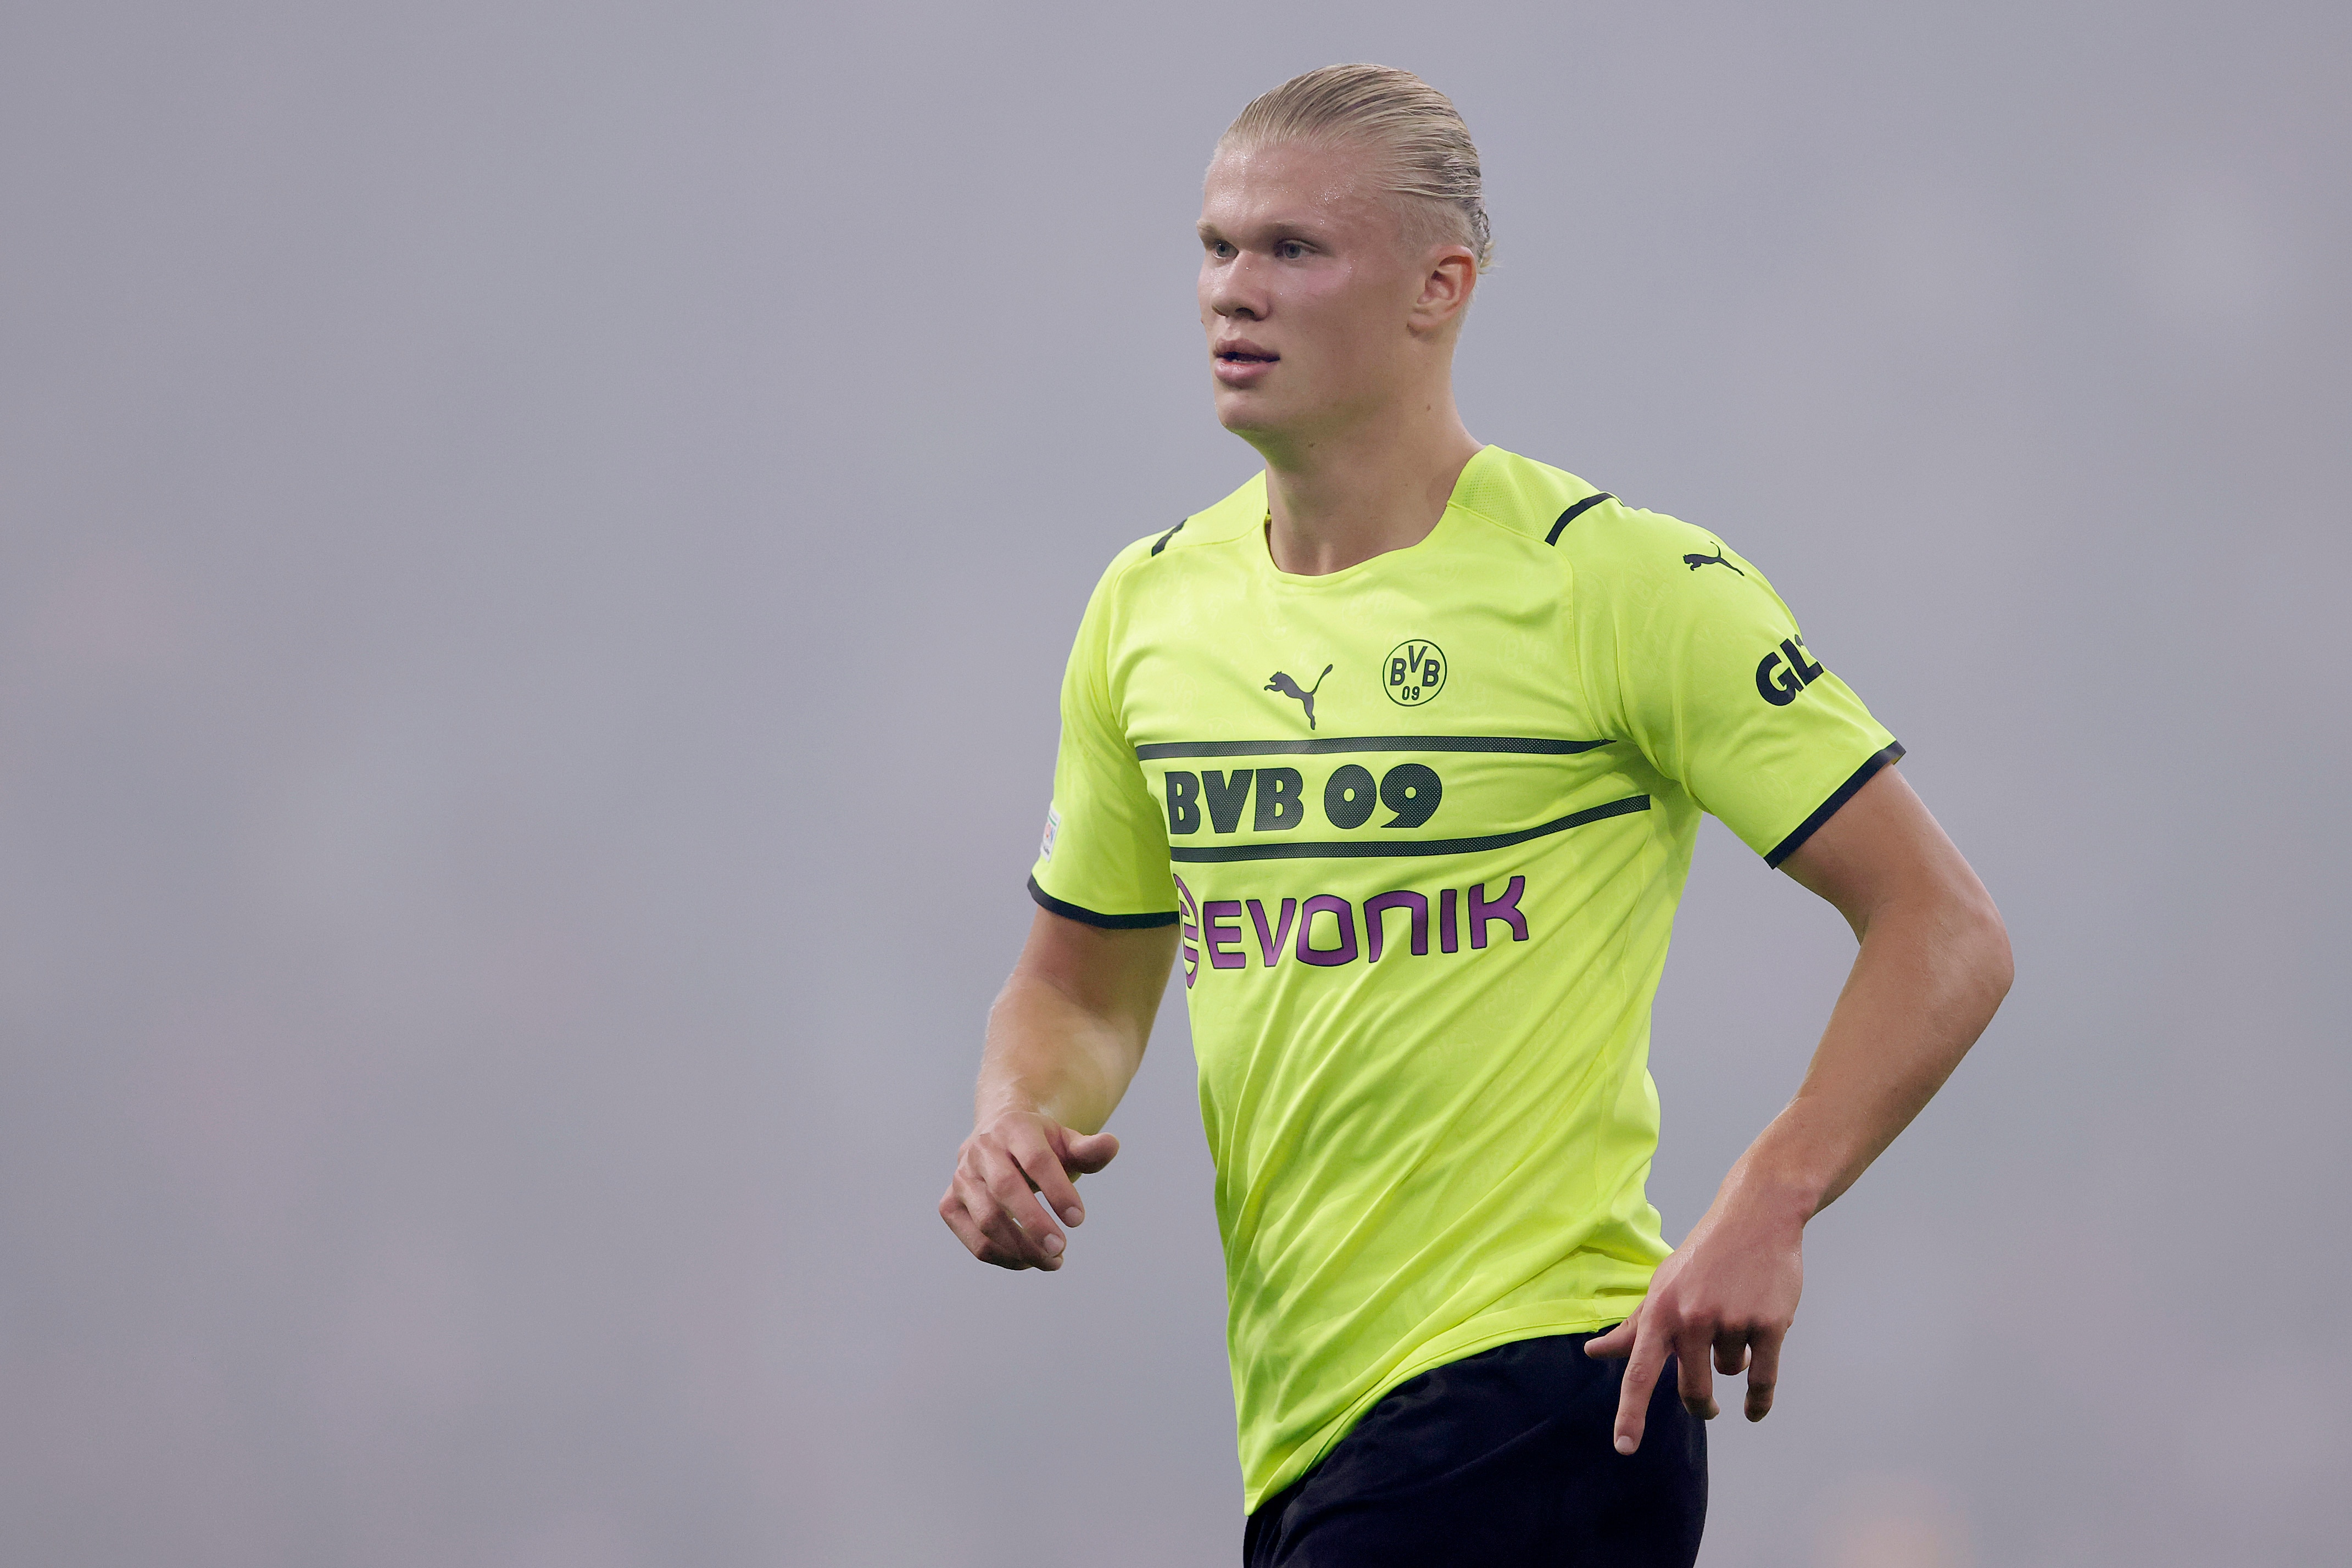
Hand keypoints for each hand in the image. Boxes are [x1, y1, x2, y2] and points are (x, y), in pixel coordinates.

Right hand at [938, 1109, 1119, 1271]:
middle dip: (1035, 1224)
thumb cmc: (1039, 1147)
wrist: (997, 1140)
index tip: (1078, 1221)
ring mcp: (962, 1177)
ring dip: (1021, 1247)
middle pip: (1006, 1189)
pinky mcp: (950, 1204)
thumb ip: (1089, 1149)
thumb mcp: (1065, 1142)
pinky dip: (1003, 1257)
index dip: (1058, 1190)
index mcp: (1014, 1128)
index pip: (1036, 1160)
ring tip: (1053, 1261)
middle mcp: (982, 1150)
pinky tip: (1028, 1260)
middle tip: (1062, 1249)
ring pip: (987, 1219)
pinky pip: (974, 1239)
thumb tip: (1111, 1145)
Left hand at [1584, 1193, 1803, 1451]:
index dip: (1631, 1413)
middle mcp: (1691, 1318)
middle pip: (1693, 1391)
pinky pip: (1762, 1381)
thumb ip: (1633, 1327)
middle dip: (1701, 1406)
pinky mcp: (1770, 1324)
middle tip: (1705, 1408)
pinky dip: (1758, 1400)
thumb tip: (1594, 1353)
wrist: (1756, 1216)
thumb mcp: (1662, 1286)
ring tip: (1735, 1324)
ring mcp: (1732, 1321)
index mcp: (1659, 1310)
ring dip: (1732, 1361)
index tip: (1624, 1448)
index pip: (1639, 1372)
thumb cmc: (1703, 1256)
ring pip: (1729, 1373)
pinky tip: (1753, 1408)